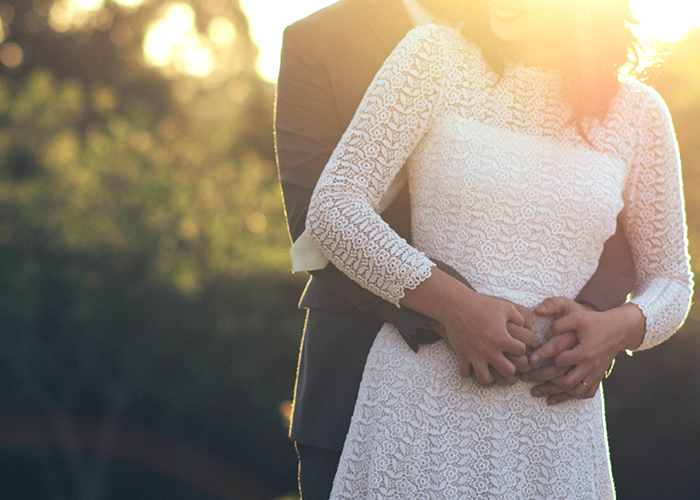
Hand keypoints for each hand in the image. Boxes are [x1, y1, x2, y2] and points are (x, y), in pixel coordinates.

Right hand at [401, 268, 537, 385]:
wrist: (456, 305)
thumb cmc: (482, 304)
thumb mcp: (506, 307)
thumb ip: (521, 318)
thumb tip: (529, 328)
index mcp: (502, 338)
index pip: (521, 352)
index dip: (523, 348)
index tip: (519, 344)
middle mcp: (490, 350)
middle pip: (509, 371)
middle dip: (512, 368)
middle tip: (510, 361)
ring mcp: (475, 355)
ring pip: (486, 379)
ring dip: (492, 376)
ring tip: (493, 368)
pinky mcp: (462, 356)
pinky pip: (466, 374)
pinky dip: (470, 373)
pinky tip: (475, 366)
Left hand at [524, 298, 597, 403]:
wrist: (619, 329)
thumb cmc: (596, 321)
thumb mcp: (577, 318)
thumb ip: (559, 324)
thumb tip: (543, 333)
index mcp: (585, 352)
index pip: (560, 360)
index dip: (544, 359)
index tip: (530, 359)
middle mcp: (590, 365)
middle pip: (565, 381)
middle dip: (543, 381)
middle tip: (525, 378)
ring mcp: (595, 373)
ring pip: (575, 390)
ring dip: (555, 393)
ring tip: (536, 391)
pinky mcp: (598, 376)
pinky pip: (586, 392)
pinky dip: (572, 396)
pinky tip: (557, 397)